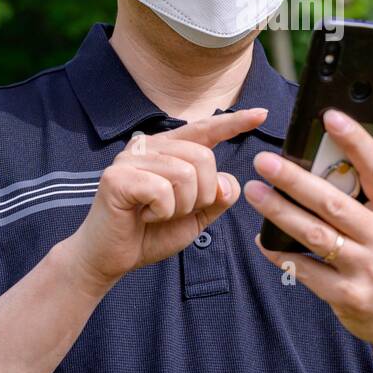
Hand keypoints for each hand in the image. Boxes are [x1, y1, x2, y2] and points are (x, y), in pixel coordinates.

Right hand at [70, 108, 267, 290]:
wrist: (110, 258)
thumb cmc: (150, 233)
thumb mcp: (195, 215)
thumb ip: (216, 197)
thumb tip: (227, 182)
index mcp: (169, 150)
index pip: (205, 130)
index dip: (234, 122)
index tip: (262, 114)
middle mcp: (149, 146)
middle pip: (203, 158)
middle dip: (201, 195)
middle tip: (175, 211)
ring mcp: (131, 158)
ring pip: (185, 174)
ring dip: (180, 206)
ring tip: (158, 214)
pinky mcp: (117, 176)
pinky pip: (162, 190)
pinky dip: (162, 212)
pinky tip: (144, 216)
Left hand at [245, 109, 372, 354]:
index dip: (356, 142)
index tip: (330, 117)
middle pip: (334, 203)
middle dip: (295, 180)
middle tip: (264, 160)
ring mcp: (366, 269)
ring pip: (314, 235)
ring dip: (280, 212)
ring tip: (253, 191)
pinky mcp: (346, 295)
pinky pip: (306, 270)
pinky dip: (280, 254)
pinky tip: (261, 238)